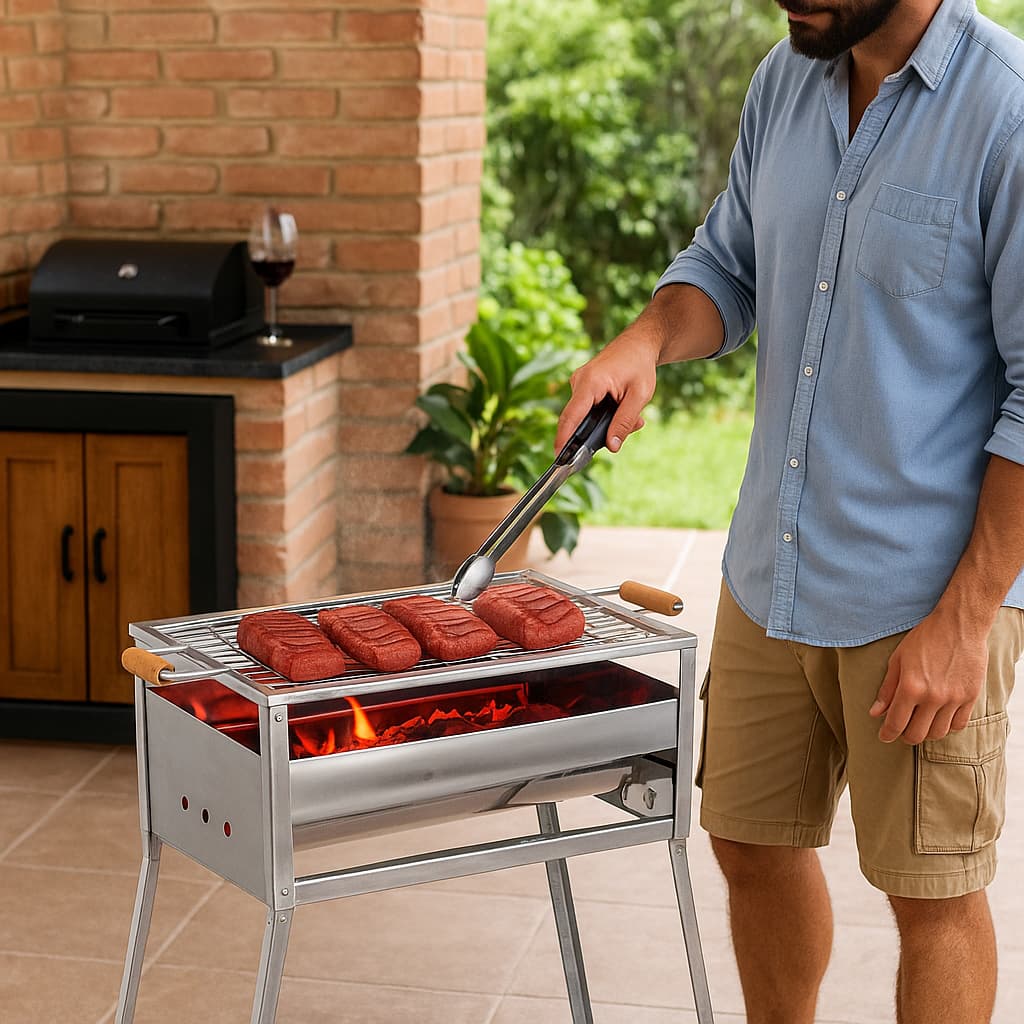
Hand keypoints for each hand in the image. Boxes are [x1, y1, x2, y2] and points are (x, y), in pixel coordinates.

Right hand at [555, 330, 658, 452]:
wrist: (639, 343)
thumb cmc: (640, 365)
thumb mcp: (639, 396)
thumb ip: (624, 422)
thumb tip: (612, 447)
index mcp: (591, 382)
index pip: (571, 416)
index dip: (563, 439)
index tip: (559, 458)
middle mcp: (579, 382)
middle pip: (578, 419)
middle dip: (600, 433)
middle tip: (628, 431)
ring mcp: (579, 384)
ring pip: (585, 416)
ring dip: (607, 423)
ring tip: (634, 417)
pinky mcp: (583, 387)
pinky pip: (588, 409)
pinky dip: (605, 415)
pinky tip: (624, 410)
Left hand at [869, 611, 987, 744]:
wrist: (959, 625)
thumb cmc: (925, 639)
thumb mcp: (898, 659)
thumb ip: (887, 689)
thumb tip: (875, 713)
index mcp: (911, 687)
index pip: (896, 723)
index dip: (887, 734)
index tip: (884, 736)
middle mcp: (933, 697)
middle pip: (917, 734)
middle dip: (905, 736)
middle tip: (901, 731)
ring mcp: (954, 699)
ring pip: (938, 733)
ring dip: (926, 733)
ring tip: (920, 724)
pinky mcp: (971, 697)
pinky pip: (958, 725)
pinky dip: (947, 726)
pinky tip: (939, 718)